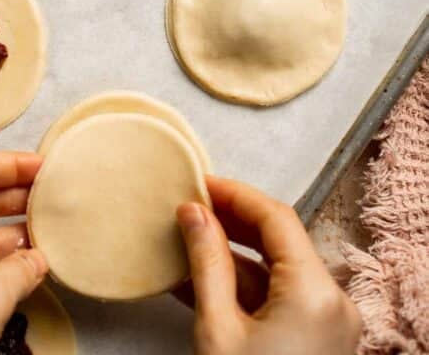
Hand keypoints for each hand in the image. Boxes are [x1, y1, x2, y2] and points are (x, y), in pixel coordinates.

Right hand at [177, 177, 361, 354]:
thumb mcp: (218, 328)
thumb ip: (206, 263)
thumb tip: (192, 211)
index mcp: (315, 292)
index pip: (276, 217)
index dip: (235, 194)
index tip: (199, 184)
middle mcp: (333, 301)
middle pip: (279, 239)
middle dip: (232, 220)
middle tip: (191, 208)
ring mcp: (329, 321)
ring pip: (277, 268)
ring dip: (233, 254)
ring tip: (189, 241)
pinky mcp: (318, 338)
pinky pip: (279, 297)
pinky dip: (244, 286)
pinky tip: (203, 278)